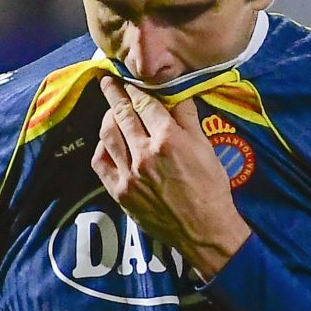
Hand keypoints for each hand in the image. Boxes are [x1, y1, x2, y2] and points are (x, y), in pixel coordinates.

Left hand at [93, 78, 251, 278]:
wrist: (204, 230)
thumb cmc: (211, 188)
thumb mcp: (206, 148)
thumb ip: (187, 118)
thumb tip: (175, 94)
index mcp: (169, 139)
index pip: (145, 104)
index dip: (135, 89)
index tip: (129, 81)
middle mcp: (145, 153)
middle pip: (122, 114)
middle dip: (114, 94)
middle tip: (108, 82)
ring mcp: (129, 173)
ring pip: (107, 135)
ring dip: (106, 117)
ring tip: (109, 110)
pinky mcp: (120, 192)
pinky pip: (100, 162)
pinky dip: (101, 147)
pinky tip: (107, 142)